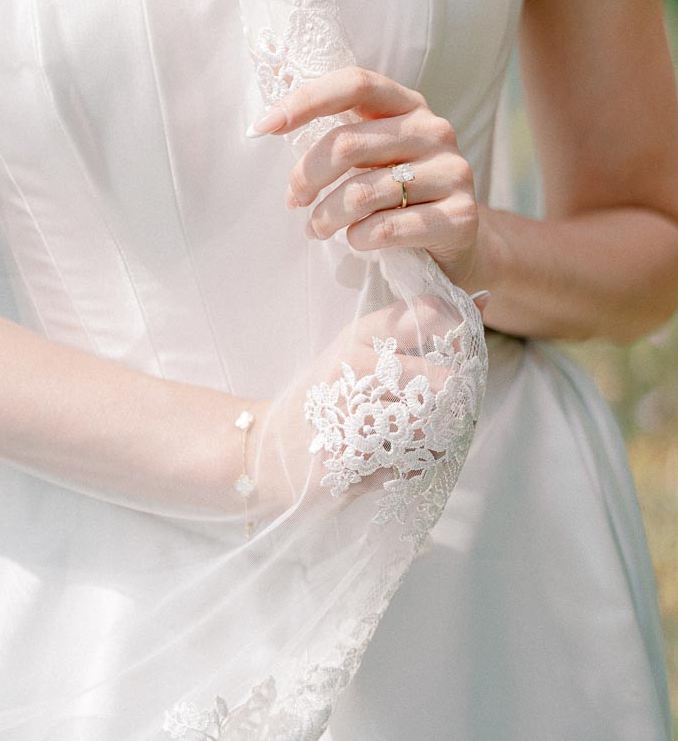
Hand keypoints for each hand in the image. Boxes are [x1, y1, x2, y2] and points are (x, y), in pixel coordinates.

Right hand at [243, 294, 475, 525]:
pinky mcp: (354, 458)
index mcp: (358, 336)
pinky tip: (402, 453)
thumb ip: (418, 327)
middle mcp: (355, 370)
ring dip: (441, 432)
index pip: (426, 316)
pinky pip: (415, 459)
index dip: (458, 332)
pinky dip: (420, 459)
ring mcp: (353, 415)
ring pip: (432, 423)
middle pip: (439, 378)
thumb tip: (485, 296)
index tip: (461, 350)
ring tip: (427, 430)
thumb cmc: (327, 395)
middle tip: (452, 402)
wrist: (271, 451)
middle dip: (455, 395)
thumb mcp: (360, 349)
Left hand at [250, 65, 491, 292]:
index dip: (305, 101)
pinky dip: (358, 239)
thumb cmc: (398, 192)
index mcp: (407, 104)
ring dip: (326, 216)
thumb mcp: (372, 154)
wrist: (459, 240)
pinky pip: (386, 228)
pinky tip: (356, 241)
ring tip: (317, 228)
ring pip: (362, 192)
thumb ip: (337, 132)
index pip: (354, 84)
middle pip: (348, 143)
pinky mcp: (460, 215)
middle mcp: (434, 130)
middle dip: (306, 176)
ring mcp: (452, 171)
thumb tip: (266, 119)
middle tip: (294, 201)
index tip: (261, 128)